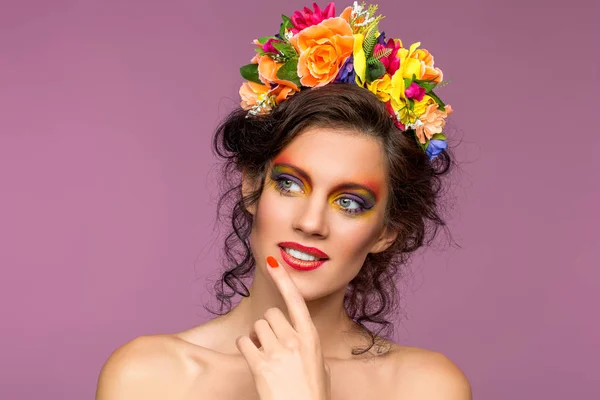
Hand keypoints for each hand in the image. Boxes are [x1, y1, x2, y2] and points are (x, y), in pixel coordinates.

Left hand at [235, 256, 330, 399]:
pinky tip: (253, 358)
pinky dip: (245, 347)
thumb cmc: (313, 396)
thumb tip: (299, 341)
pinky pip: (243, 343)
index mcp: (310, 338)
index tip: (273, 262)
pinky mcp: (259, 365)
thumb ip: (308, 348)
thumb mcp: (320, 367)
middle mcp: (293, 341)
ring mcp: (276, 353)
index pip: (296, 301)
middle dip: (268, 325)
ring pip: (256, 326)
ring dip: (256, 336)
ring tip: (263, 353)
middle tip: (270, 342)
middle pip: (271, 314)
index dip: (284, 279)